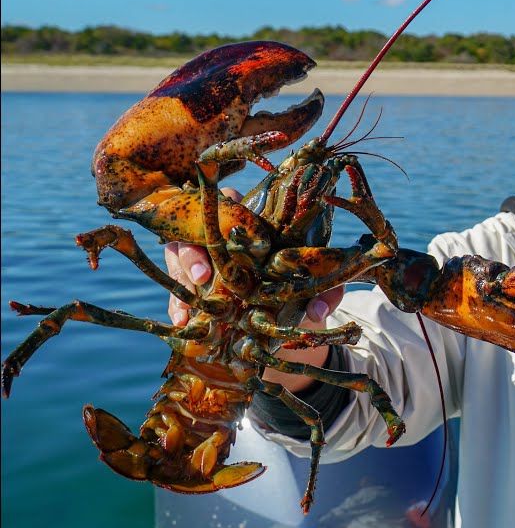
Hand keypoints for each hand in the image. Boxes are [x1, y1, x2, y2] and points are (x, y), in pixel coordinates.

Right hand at [161, 187, 340, 390]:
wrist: (288, 314)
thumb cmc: (302, 287)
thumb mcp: (319, 288)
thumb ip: (326, 294)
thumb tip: (318, 310)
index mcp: (253, 225)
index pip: (229, 207)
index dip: (223, 218)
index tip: (230, 239)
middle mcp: (223, 236)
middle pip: (196, 231)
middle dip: (195, 252)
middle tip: (204, 276)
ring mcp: (203, 257)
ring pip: (178, 255)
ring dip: (181, 278)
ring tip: (189, 307)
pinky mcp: (192, 283)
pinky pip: (176, 288)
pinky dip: (177, 304)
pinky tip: (182, 320)